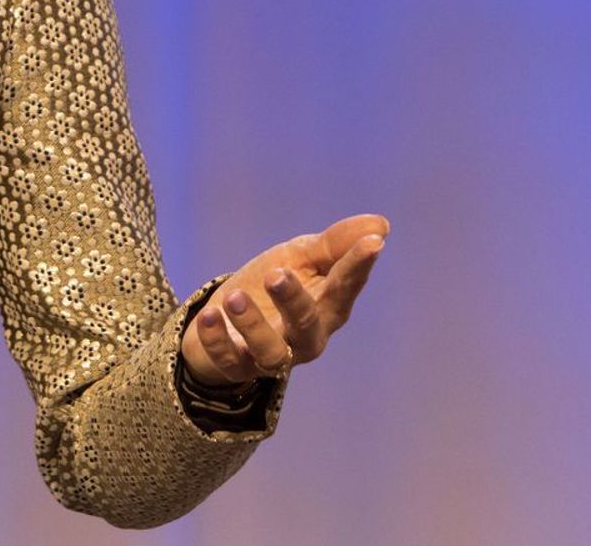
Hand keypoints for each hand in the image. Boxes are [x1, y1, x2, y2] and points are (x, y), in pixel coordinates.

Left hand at [179, 213, 389, 388]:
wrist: (226, 315)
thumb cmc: (272, 286)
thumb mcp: (300, 257)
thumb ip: (335, 244)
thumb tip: (380, 226)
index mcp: (327, 308)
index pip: (345, 287)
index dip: (358, 266)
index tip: (372, 244)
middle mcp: (304, 338)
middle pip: (306, 324)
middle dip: (294, 301)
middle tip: (277, 273)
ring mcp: (269, 355)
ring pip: (270, 351)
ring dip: (252, 324)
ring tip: (235, 297)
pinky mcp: (235, 366)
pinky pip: (227, 359)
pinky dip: (217, 340)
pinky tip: (210, 316)